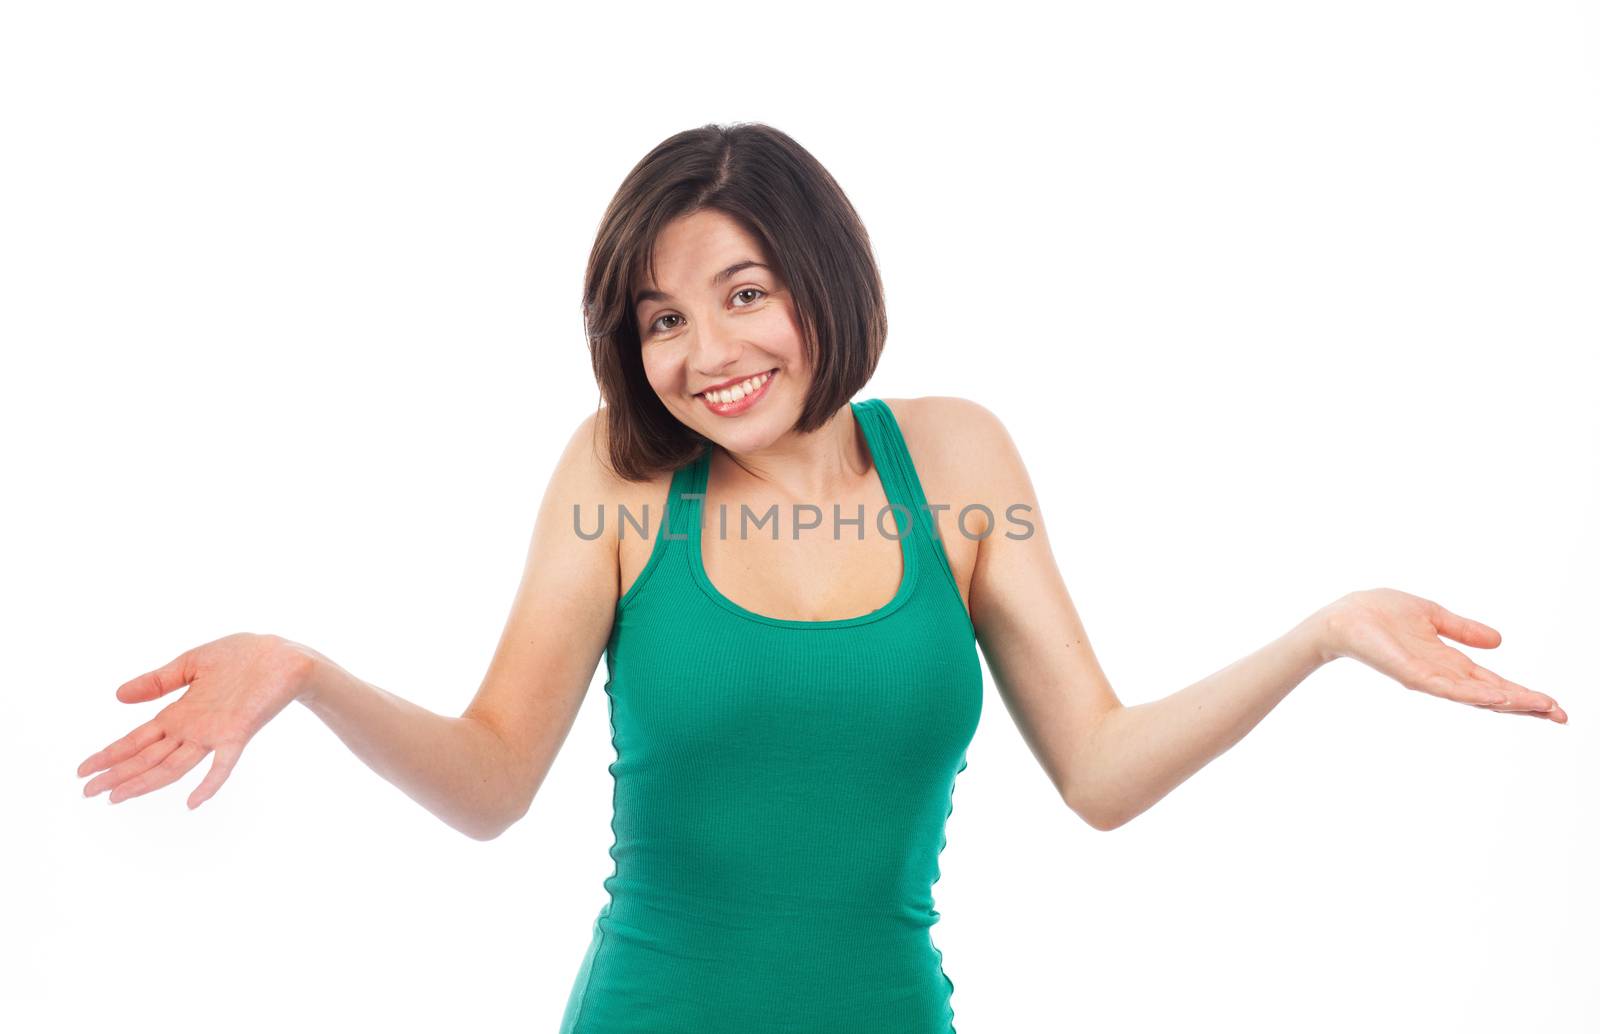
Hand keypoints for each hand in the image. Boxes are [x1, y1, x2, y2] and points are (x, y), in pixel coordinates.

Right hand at [78, 632, 314, 807]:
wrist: (282, 655)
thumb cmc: (242, 657)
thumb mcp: (192, 664)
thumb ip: (158, 682)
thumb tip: (117, 695)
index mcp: (180, 713)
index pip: (138, 740)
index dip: (111, 754)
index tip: (83, 770)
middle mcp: (192, 729)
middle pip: (148, 758)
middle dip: (116, 774)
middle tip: (86, 792)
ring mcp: (214, 734)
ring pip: (172, 765)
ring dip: (144, 782)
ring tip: (115, 798)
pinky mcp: (238, 733)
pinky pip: (224, 764)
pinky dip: (209, 784)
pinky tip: (193, 802)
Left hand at [1320, 588, 1566, 722]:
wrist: (1343, 616)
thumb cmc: (1379, 613)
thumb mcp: (1432, 615)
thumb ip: (1464, 630)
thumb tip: (1500, 641)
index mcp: (1449, 662)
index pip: (1493, 682)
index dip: (1523, 693)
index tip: (1554, 705)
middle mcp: (1442, 675)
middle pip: (1491, 696)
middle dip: (1526, 706)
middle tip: (1562, 716)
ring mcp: (1428, 678)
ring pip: (1476, 696)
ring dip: (1509, 702)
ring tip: (1542, 707)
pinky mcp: (1412, 675)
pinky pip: (1448, 688)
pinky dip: (1474, 694)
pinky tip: (1499, 697)